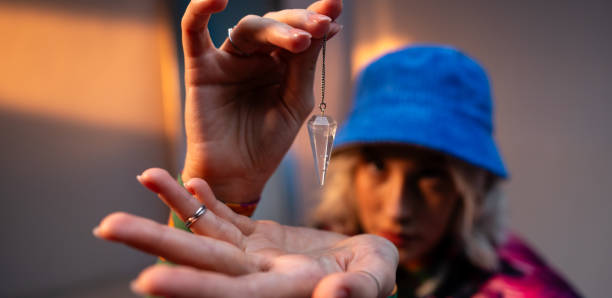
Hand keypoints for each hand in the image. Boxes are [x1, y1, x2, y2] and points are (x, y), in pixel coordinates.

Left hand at [95, 169, 397, 297]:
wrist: (363, 265)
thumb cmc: (374, 276)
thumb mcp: (376, 279)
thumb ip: (359, 289)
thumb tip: (335, 297)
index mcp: (282, 290)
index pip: (229, 293)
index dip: (191, 288)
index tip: (148, 281)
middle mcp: (256, 275)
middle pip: (201, 260)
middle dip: (155, 245)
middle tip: (106, 227)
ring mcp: (253, 255)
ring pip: (206, 231)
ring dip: (171, 208)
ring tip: (143, 176)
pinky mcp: (257, 237)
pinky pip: (225, 215)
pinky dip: (204, 198)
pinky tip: (187, 177)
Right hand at [180, 0, 342, 201]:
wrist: (237, 174)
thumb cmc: (267, 143)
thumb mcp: (294, 102)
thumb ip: (304, 66)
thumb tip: (325, 26)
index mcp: (280, 65)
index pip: (298, 33)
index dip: (315, 21)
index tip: (335, 15)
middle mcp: (254, 57)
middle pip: (275, 26)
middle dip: (300, 23)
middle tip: (321, 26)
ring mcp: (228, 60)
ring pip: (248, 29)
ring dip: (275, 29)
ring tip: (301, 40)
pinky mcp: (201, 68)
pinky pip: (194, 32)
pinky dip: (200, 10)